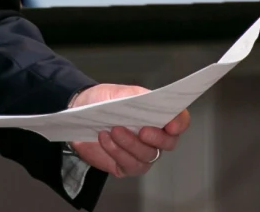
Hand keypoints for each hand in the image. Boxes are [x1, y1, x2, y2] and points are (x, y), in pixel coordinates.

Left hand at [66, 84, 188, 177]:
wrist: (79, 114)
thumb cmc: (103, 102)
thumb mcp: (119, 92)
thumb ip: (136, 97)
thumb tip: (149, 101)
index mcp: (158, 115)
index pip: (180, 121)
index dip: (180, 123)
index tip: (172, 125)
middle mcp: (154, 137)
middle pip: (168, 143)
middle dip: (156, 138)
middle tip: (142, 130)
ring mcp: (141, 153)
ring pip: (147, 155)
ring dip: (130, 143)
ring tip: (113, 129)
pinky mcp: (126, 165)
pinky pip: (129, 164)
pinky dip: (116, 151)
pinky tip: (105, 139)